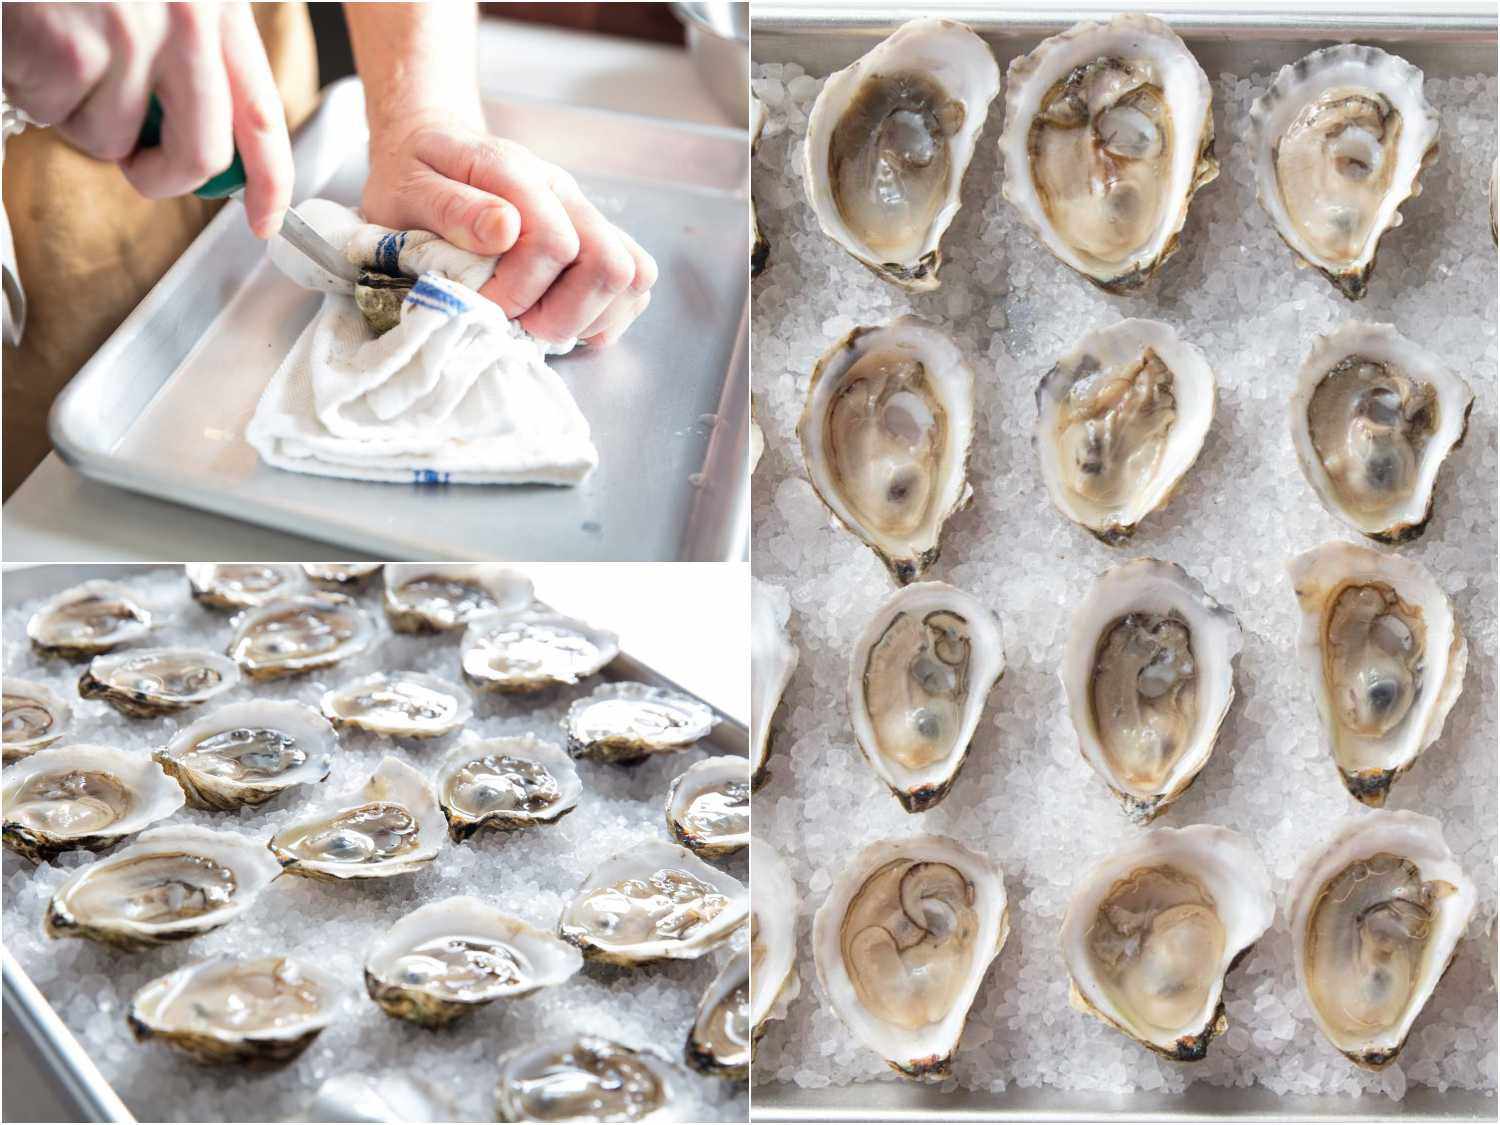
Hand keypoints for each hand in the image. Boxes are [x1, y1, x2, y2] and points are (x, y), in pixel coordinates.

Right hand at [0, 2, 291, 237]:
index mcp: (218, 7)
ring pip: (113, 139)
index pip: (263, 116)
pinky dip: (34, 90)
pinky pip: (55, 115)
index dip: (271, 183)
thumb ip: (196, 50)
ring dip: (79, 113)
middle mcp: (187, 22)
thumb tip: (209, 144)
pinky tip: (31, 40)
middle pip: (200, 154)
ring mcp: (127, 36)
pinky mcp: (68, 50)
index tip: (266, 220)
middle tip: (135, 161)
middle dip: (163, 176)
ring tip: (61, 49)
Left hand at [361, 117, 656, 346]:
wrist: (429, 146)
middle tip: (520, 323)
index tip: (481, 304)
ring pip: (634, 277)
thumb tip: (505, 230)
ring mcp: (586, 217)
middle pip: (611, 266)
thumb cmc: (414, 173)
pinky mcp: (596, 239)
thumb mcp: (409, 186)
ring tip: (541, 322)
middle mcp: (566, 195)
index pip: (554, 245)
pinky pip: (634, 284)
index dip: (519, 292)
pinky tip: (563, 316)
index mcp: (520, 176)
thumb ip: (452, 207)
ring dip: (590, 316)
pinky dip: (605, 314)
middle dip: (564, 314)